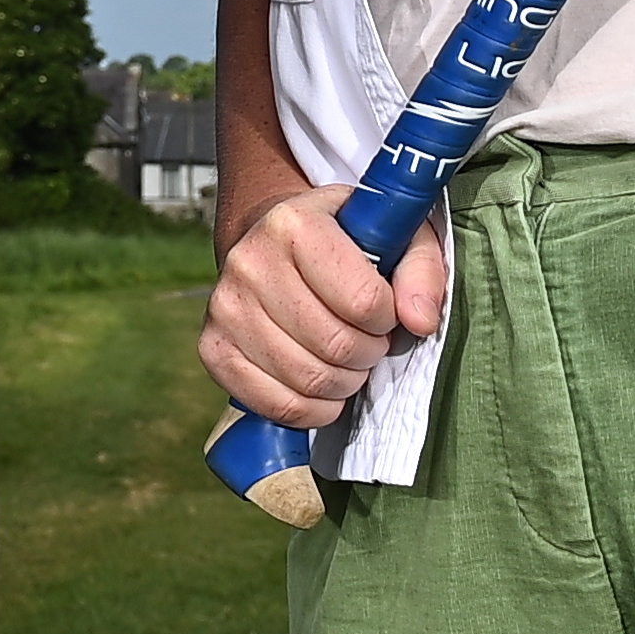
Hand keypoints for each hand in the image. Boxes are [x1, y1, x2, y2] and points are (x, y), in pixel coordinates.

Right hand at [198, 183, 447, 429]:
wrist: (277, 243)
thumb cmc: (344, 242)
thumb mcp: (395, 236)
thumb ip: (420, 271)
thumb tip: (420, 321)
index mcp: (294, 223)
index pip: (364, 300)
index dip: (388, 317)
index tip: (384, 310)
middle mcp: (249, 261)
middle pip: (336, 345)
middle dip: (368, 353)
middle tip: (368, 339)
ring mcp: (225, 308)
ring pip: (308, 380)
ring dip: (344, 382)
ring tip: (346, 358)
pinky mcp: (214, 349)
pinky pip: (276, 405)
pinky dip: (312, 409)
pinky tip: (323, 387)